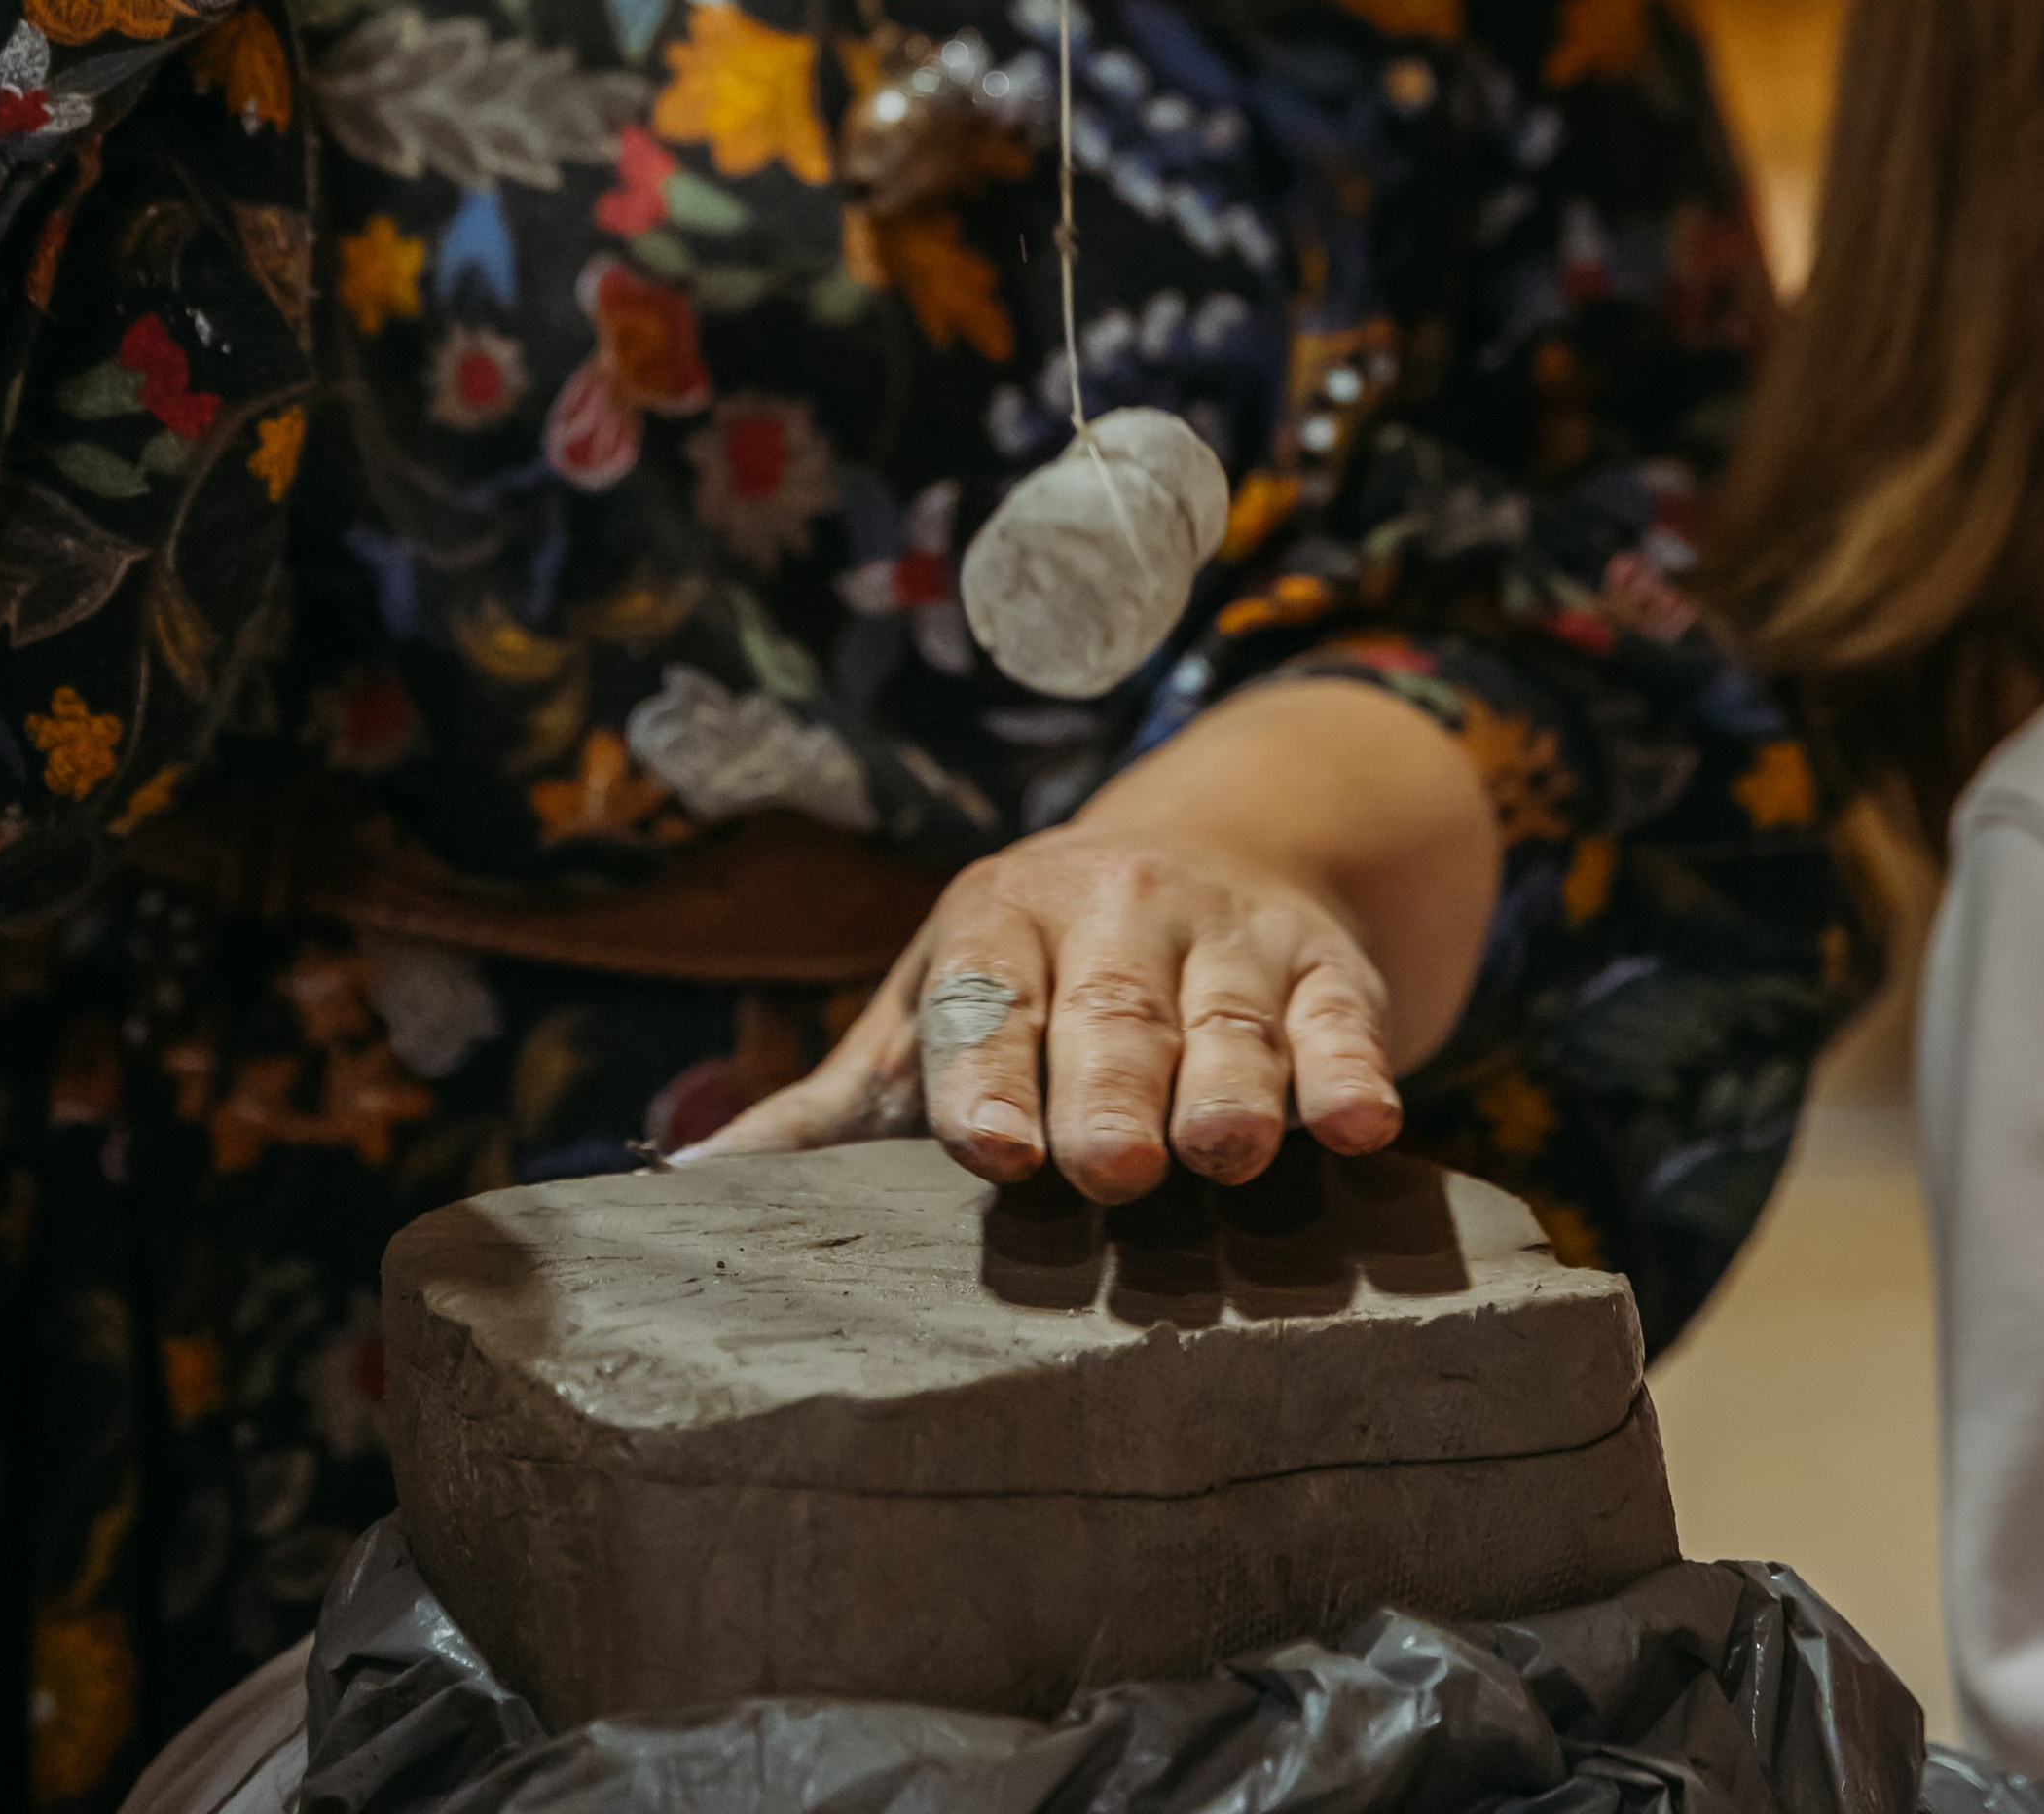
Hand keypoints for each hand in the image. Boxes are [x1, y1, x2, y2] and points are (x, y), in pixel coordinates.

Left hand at [686, 826, 1400, 1204]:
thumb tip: (684, 1191)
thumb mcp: (930, 1008)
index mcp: (998, 921)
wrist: (1209, 851)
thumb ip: (829, 1108)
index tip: (986, 1150)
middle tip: (1106, 1167)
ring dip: (1228, 1086)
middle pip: (1106, 1012)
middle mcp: (1113, 910)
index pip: (984, 995)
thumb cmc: (1037, 977)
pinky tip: (1359, 1120)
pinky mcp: (1324, 970)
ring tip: (1221, 1151)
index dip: (984, 1070)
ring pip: (1225, 1021)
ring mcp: (1225, 936)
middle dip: (1104, 1087)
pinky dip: (1352, 1069)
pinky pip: (1341, 1021)